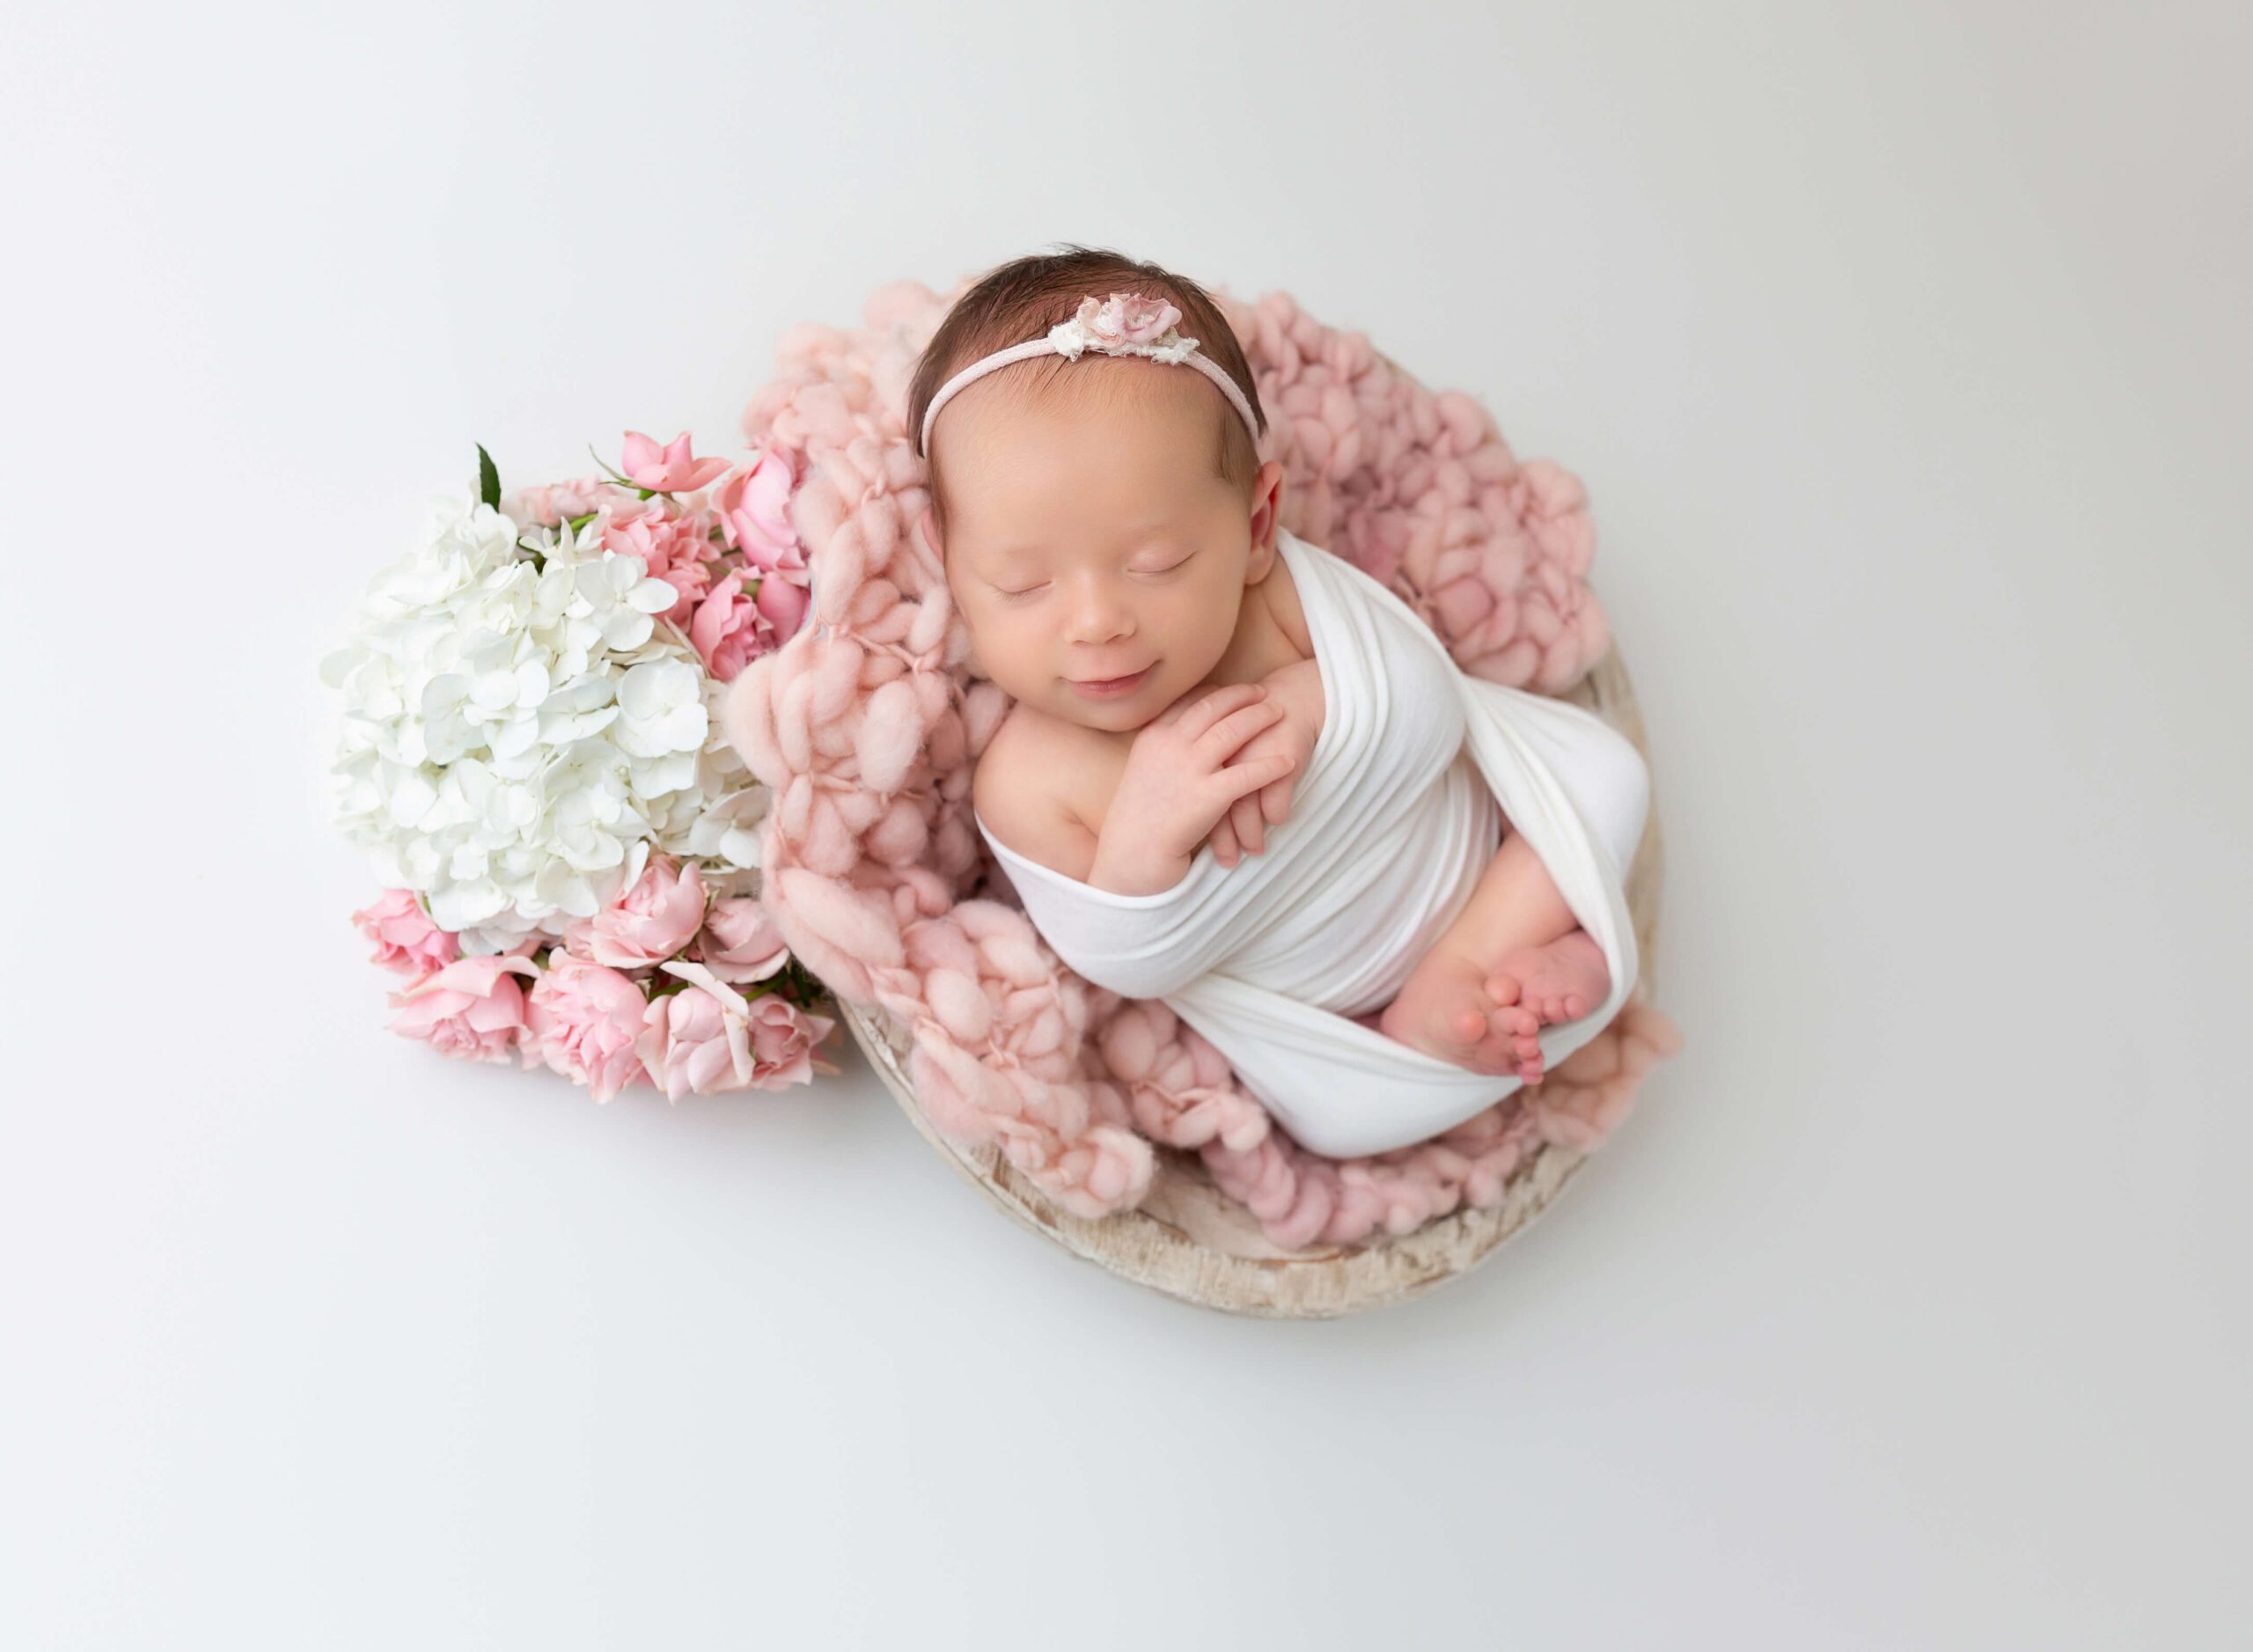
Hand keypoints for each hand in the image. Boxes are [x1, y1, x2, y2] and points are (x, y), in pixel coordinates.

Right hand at [1086, 683, 1297, 895]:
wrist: (1133, 853)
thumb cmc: (1138, 820)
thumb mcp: (1142, 772)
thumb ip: (1162, 751)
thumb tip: (1183, 739)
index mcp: (1153, 737)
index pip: (1189, 701)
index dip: (1216, 693)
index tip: (1232, 692)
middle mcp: (1170, 746)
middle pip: (1213, 707)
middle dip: (1242, 696)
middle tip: (1263, 692)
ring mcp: (1189, 769)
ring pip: (1232, 731)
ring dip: (1259, 718)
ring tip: (1279, 712)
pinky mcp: (1208, 796)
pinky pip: (1248, 773)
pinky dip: (1271, 765)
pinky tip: (1289, 761)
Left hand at [1206, 661, 1322, 866]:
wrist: (1290, 698)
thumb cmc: (1254, 728)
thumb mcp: (1224, 747)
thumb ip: (1206, 771)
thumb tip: (1190, 808)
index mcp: (1200, 749)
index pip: (1191, 795)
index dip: (1194, 825)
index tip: (1193, 849)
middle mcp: (1222, 753)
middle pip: (1216, 804)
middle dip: (1222, 838)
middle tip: (1228, 863)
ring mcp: (1251, 755)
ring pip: (1247, 805)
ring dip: (1251, 833)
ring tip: (1255, 853)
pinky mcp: (1279, 755)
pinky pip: (1276, 794)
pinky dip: (1277, 813)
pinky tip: (1278, 824)